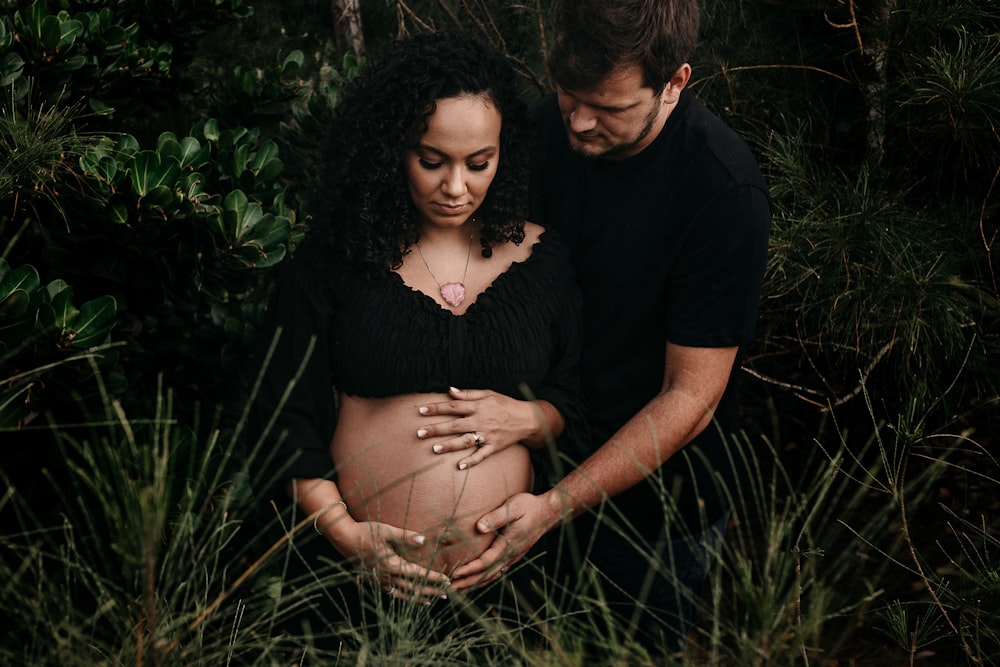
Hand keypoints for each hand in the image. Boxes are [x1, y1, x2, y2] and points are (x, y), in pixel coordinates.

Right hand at [326, 518, 450, 600]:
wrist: (343, 539)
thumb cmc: (365, 532)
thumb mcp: (386, 531)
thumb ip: (405, 536)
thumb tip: (423, 540)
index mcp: (392, 565)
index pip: (418, 574)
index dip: (434, 578)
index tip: (447, 581)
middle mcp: (386, 576)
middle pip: (413, 588)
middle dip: (430, 591)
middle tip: (446, 594)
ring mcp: (379, 581)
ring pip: (402, 593)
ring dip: (418, 597)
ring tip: (431, 601)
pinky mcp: (373, 581)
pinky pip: (391, 593)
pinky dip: (402, 596)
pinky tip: (407, 597)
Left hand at [416, 387, 540, 468]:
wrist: (528, 418)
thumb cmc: (505, 404)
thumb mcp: (488, 393)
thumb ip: (468, 393)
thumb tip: (450, 390)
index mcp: (478, 406)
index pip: (453, 406)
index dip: (436, 408)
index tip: (421, 410)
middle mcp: (480, 420)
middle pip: (455, 424)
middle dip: (436, 428)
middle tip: (419, 432)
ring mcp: (487, 435)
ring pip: (465, 440)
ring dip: (450, 445)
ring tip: (434, 448)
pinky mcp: (494, 447)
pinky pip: (482, 455)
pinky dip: (472, 461)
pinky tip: (460, 466)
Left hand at [447, 491, 561, 589]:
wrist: (548, 513)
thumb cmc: (529, 507)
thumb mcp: (513, 508)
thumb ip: (496, 517)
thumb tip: (479, 527)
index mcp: (508, 545)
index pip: (485, 562)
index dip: (469, 569)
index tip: (454, 573)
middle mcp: (510, 555)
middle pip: (486, 574)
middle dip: (467, 582)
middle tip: (449, 588)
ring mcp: (512, 557)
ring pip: (491, 575)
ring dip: (475, 583)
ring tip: (459, 590)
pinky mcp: (513, 556)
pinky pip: (497, 572)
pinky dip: (484, 579)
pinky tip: (477, 582)